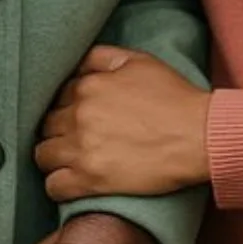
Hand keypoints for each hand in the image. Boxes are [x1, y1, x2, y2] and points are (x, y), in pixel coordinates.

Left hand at [35, 45, 211, 201]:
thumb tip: (79, 64)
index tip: (78, 119)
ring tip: (70, 163)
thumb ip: (103, 57)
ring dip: (54, 159)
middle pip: (46, 126)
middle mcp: (78, 116)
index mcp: (88, 86)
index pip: (57, 97)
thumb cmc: (176, 98)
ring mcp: (81, 149)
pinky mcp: (90, 180)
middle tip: (76, 141)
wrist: (200, 136)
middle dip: (58, 133)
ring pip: (42, 156)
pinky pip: (53, 186)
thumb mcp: (140, 62)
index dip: (66, 108)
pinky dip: (59, 186)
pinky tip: (72, 183)